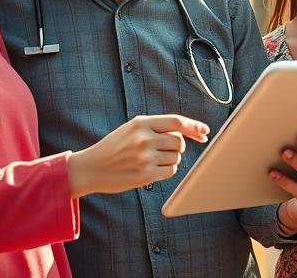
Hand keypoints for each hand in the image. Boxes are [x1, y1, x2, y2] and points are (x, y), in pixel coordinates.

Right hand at [68, 114, 208, 196]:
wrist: (91, 167)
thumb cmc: (115, 147)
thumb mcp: (132, 129)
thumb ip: (157, 128)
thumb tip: (189, 132)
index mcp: (141, 123)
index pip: (177, 121)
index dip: (194, 126)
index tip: (205, 131)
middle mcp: (144, 138)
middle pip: (180, 141)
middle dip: (177, 146)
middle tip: (162, 150)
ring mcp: (145, 157)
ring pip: (176, 157)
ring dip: (170, 159)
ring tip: (151, 159)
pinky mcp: (145, 175)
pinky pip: (170, 171)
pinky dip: (166, 171)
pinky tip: (151, 169)